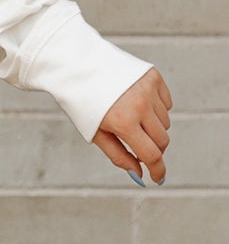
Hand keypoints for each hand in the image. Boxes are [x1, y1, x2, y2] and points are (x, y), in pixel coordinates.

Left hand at [92, 67, 172, 185]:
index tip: (158, 178)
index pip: (151, 154)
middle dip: (154, 149)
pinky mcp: (154, 77)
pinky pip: (166, 103)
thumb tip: (139, 173)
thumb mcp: (95, 134)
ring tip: (131, 119)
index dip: (157, 169)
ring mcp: (149, 89)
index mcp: (123, 122)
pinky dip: (156, 109)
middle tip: (140, 148)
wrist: (77, 66)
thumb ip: (119, 156)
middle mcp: (140, 105)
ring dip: (153, 128)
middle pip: (162, 140)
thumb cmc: (83, 103)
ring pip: (165, 122)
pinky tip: (137, 103)